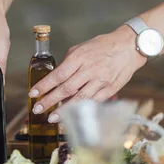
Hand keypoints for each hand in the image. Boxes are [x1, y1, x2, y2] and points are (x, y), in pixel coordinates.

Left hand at [29, 26, 146, 121]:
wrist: (129, 47)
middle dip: (49, 101)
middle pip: (66, 89)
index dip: (44, 86)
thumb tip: (56, 75)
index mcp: (80, 57)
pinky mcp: (110, 90)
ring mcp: (100, 81)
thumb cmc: (104, 46)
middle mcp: (89, 70)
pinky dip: (81, 110)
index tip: (33, 93)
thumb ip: (69, 61)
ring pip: (79, 99)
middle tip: (37, 109)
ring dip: (64, 110)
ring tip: (52, 118)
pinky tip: (72, 115)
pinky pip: (93, 102)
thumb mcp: (82, 48)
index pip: (58, 74)